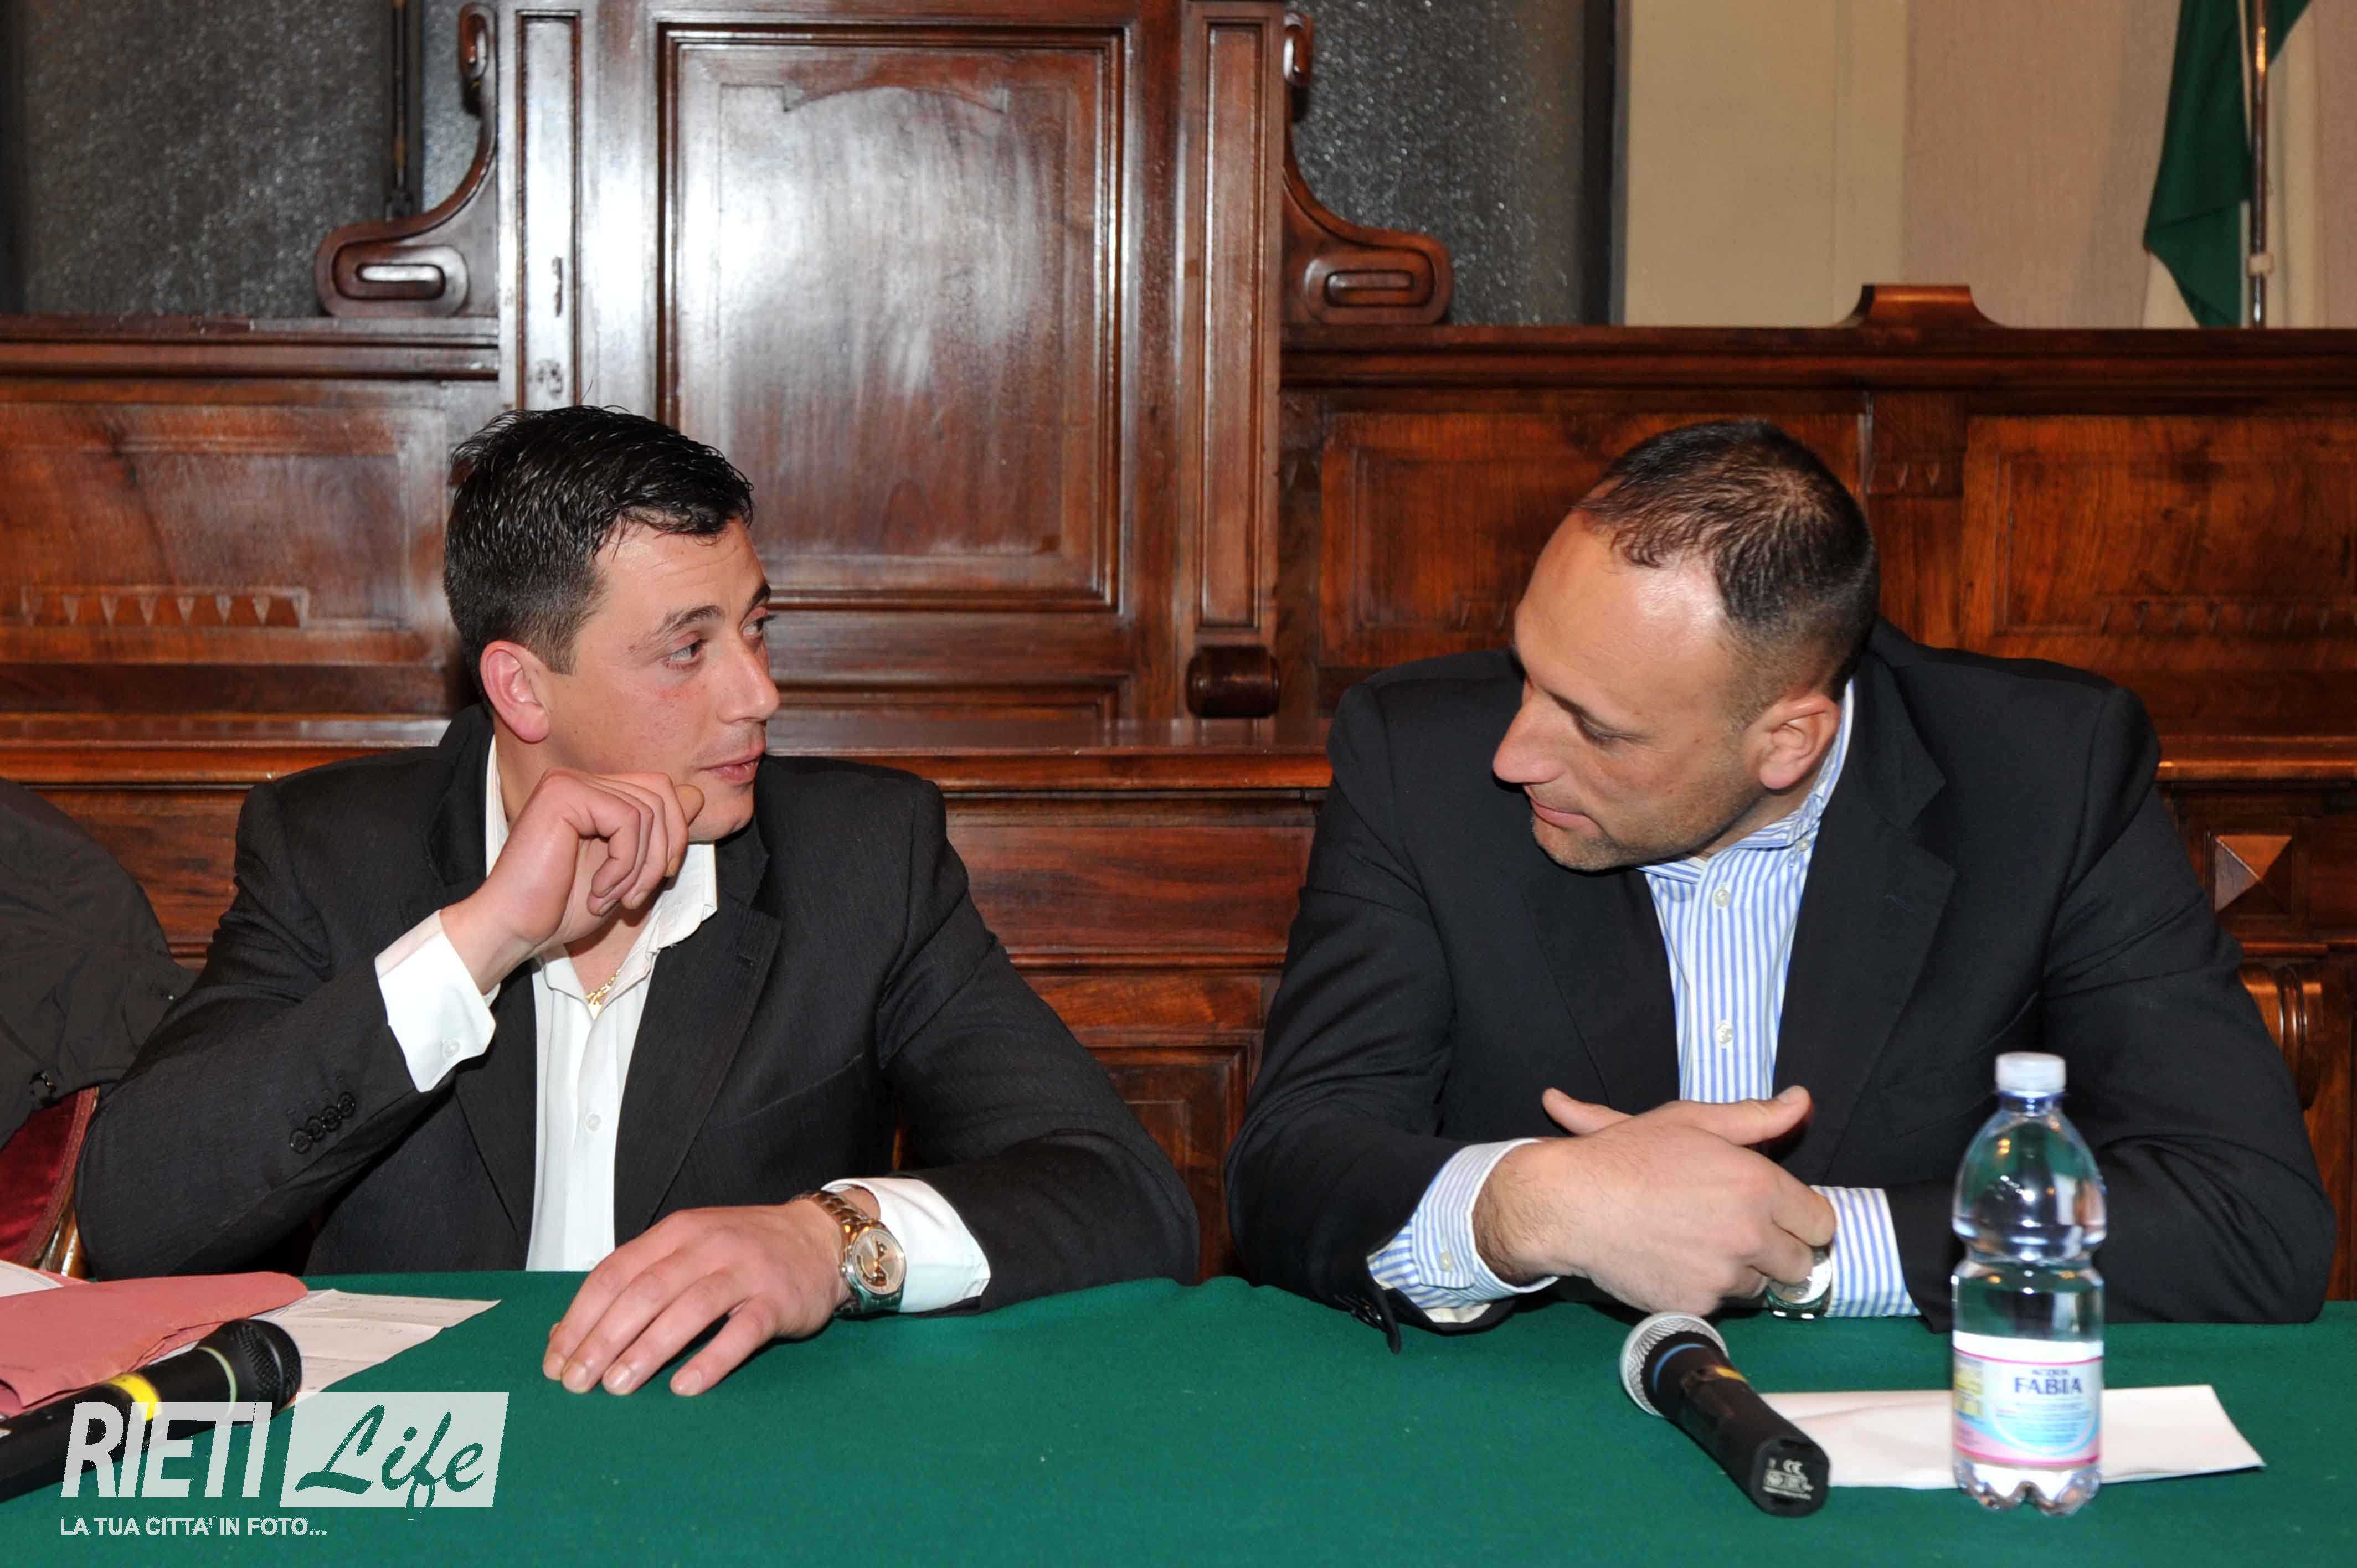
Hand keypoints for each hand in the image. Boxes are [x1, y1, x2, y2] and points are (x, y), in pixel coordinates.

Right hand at [441, 770, 705, 990]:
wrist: (516, 930)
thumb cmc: (564, 907)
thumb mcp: (629, 870)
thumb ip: (658, 834)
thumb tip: (696, 795)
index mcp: (595, 795)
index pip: (662, 791)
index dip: (675, 835)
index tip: (659, 880)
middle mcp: (581, 781)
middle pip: (662, 794)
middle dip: (664, 852)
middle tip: (637, 896)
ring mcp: (570, 783)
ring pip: (648, 810)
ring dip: (641, 867)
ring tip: (614, 898)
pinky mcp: (563, 793)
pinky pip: (627, 820)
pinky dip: (624, 864)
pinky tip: (598, 891)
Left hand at [543, 1193, 862, 1397]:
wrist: (819, 1240)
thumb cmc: (742, 1253)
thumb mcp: (686, 1253)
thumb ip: (635, 1284)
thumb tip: (568, 1334)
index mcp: (676, 1233)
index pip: (615, 1273)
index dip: (580, 1318)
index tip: (556, 1361)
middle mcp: (707, 1246)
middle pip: (645, 1292)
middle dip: (604, 1339)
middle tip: (578, 1381)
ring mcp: (745, 1271)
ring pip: (688, 1310)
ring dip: (648, 1350)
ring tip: (617, 1386)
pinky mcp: (777, 1300)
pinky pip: (741, 1332)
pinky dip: (711, 1359)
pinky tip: (685, 1387)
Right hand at [1471, 1086, 1835, 1317]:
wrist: (1573, 1202)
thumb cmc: (1630, 1155)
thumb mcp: (1694, 1121)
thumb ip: (1757, 1117)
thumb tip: (1803, 1101)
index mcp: (1759, 1186)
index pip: (1822, 1224)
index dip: (1802, 1218)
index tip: (1778, 1215)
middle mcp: (1750, 1235)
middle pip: (1800, 1263)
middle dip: (1777, 1249)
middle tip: (1740, 1230)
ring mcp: (1723, 1275)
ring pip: (1759, 1285)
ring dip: (1740, 1269)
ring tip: (1698, 1240)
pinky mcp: (1696, 1304)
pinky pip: (1720, 1303)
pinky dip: (1703, 1287)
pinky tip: (1674, 1259)